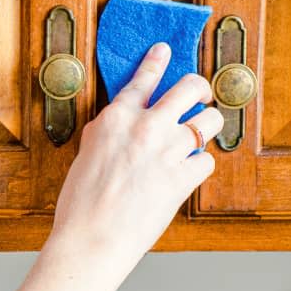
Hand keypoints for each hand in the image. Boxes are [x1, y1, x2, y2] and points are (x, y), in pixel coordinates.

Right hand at [48, 43, 222, 286]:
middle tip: (201, 96)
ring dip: (208, 125)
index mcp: (115, 119)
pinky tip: (189, 172)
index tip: (165, 50)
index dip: (157, 61)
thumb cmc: (81, 206)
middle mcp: (145, 127)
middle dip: (200, 89)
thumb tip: (124, 122)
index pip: (143, 78)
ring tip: (200, 134)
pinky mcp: (183, 178)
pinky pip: (207, 160)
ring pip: (209, 120)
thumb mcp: (87, 155)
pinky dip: (200, 166)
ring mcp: (167, 151)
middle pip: (190, 87)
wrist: (90, 240)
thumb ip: (110, 133)